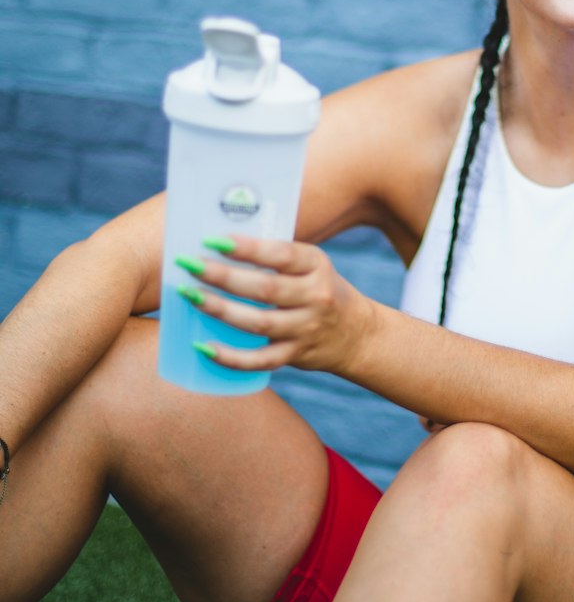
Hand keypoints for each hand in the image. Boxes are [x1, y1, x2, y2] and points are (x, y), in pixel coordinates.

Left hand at [174, 235, 367, 375]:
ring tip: (190, 296)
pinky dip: (231, 356)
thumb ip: (275, 258)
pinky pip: (260, 360)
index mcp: (317, 265)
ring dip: (220, 310)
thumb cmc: (317, 290)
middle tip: (189, 265)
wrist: (356, 334)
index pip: (282, 254)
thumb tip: (216, 246)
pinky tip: (203, 347)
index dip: (248, 248)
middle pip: (265, 288)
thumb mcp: (310, 267)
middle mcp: (315, 297)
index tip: (214, 240)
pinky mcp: (296, 355)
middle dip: (223, 276)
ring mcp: (306, 329)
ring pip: (259, 323)